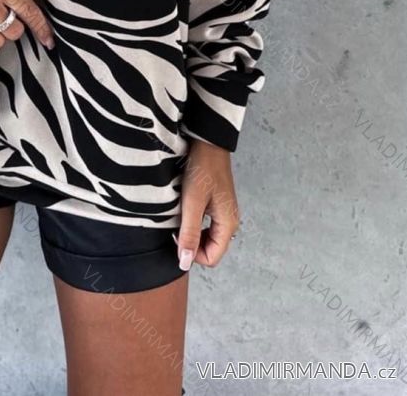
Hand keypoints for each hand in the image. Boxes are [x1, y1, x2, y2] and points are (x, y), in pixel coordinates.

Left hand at [174, 140, 239, 270]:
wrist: (207, 143)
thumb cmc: (202, 170)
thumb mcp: (192, 203)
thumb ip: (189, 234)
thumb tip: (185, 262)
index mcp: (228, 224)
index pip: (211, 258)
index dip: (191, 254)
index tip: (176, 236)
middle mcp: (230, 222)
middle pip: (210, 249)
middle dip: (192, 244)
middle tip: (176, 226)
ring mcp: (224, 213)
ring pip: (207, 238)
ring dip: (192, 234)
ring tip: (180, 217)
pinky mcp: (217, 205)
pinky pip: (206, 225)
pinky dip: (194, 224)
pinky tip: (185, 211)